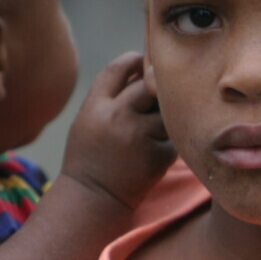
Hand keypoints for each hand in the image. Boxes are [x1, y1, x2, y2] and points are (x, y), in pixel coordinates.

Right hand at [61, 52, 173, 210]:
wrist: (93, 199)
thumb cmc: (91, 156)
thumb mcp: (88, 120)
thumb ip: (111, 95)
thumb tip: (145, 67)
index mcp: (95, 107)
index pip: (118, 68)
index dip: (134, 60)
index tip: (143, 62)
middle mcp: (117, 118)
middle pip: (148, 84)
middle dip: (155, 87)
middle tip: (154, 96)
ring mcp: (139, 137)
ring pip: (165, 110)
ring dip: (164, 114)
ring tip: (149, 129)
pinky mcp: (159, 156)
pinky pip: (173, 135)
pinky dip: (168, 139)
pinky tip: (152, 150)